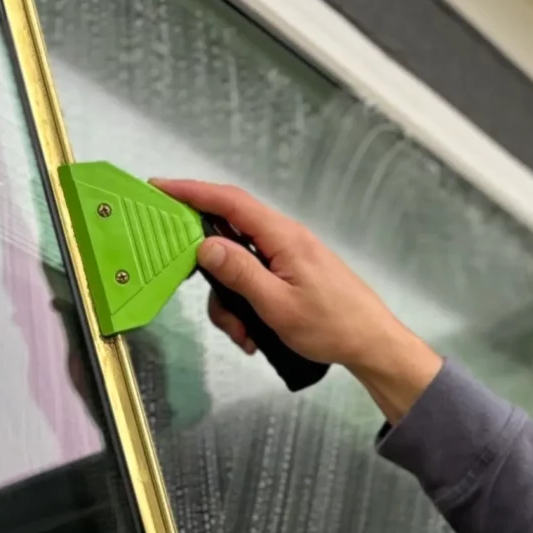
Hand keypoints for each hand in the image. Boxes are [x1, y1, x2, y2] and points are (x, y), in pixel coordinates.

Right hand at [152, 179, 442, 422]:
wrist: (372, 344)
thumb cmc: (333, 326)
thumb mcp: (277, 305)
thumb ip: (239, 273)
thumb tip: (205, 245)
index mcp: (283, 237)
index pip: (229, 202)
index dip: (192, 191)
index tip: (160, 187)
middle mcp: (285, 238)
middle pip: (229, 237)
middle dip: (212, 276)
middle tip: (212, 305)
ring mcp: (288, 256)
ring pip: (239, 267)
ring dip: (232, 303)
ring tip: (245, 336)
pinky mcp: (291, 273)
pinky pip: (255, 280)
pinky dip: (247, 307)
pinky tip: (255, 335)